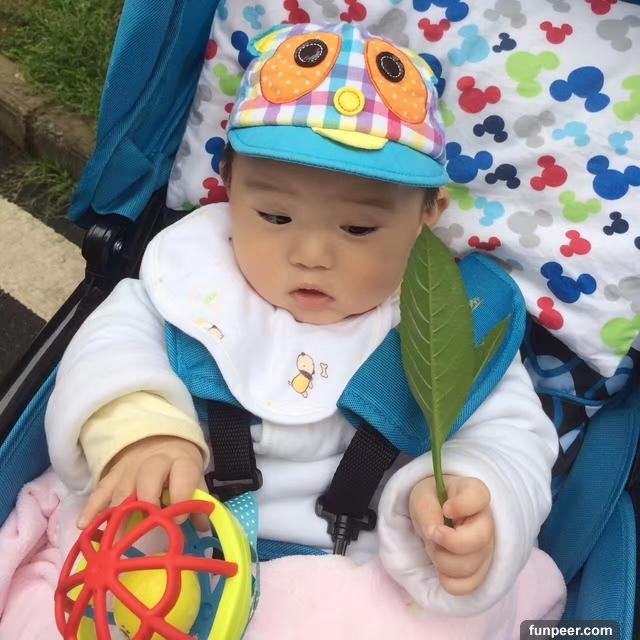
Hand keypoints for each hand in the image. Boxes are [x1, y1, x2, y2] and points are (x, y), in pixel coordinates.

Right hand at [77, 435, 207, 529]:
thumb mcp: (194, 476)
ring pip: (123, 488)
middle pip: (149, 477)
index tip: (179, 518)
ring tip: (114, 538)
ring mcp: (130, 468)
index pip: (182, 473)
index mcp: (180, 460)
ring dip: (119, 513)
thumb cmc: (179, 466)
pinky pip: (100, 490)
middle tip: (147, 523)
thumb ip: (198, 500)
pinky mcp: (112, 475)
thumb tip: (204, 527)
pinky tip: (83, 524)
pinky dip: (92, 507)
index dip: (181, 495)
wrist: (158, 439)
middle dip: (147, 500)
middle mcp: (154, 461)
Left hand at [409, 475, 494, 595]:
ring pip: (470, 567)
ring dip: (442, 561)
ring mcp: (488, 549)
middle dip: (448, 542)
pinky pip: (468, 586)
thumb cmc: (433, 500)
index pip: (479, 496)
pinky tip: (442, 567)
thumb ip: (427, 510)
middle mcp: (488, 521)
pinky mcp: (481, 571)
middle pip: (479, 540)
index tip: (446, 509)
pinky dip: (448, 581)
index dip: (462, 505)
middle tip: (432, 534)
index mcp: (474, 493)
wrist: (436, 516)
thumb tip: (434, 532)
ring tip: (435, 548)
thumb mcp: (422, 496)